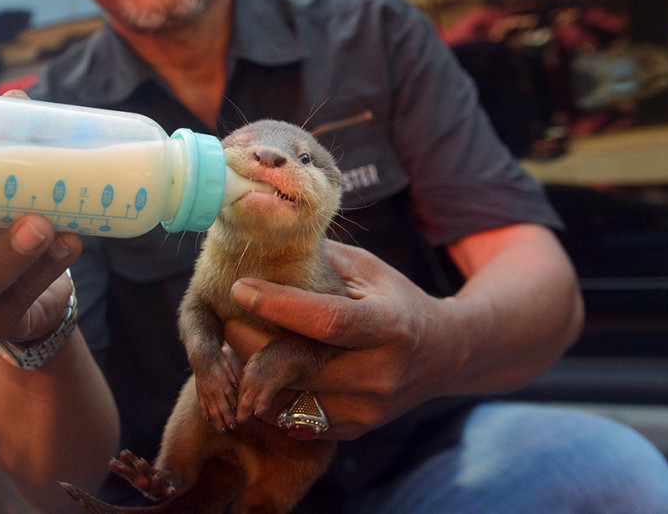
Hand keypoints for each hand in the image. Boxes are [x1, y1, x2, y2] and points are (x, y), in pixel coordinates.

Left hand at [223, 240, 458, 439]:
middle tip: (224, 317)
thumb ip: (320, 260)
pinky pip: (294, 418)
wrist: (443, 355)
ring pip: (288, 398)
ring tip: (236, 344)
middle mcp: (382, 374)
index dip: (278, 305)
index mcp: (390, 326)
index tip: (239, 287)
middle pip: (299, 365)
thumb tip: (266, 237)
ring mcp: (369, 409)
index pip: (327, 320)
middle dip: (251, 341)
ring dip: (253, 373)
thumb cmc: (395, 300)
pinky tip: (260, 369)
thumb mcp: (368, 270)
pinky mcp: (354, 429)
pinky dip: (270, 395)